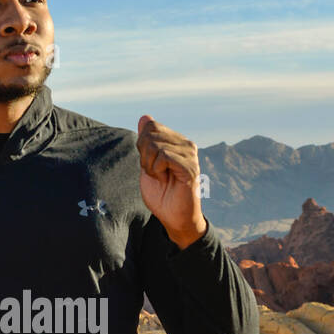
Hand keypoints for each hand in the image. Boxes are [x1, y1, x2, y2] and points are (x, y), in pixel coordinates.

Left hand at [137, 115, 207, 249]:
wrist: (173, 217)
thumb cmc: (161, 194)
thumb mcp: (147, 164)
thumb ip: (146, 141)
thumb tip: (145, 117)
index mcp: (177, 142)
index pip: (151, 126)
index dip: (142, 145)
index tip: (149, 164)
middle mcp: (186, 144)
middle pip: (151, 133)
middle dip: (144, 156)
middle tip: (155, 173)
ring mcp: (190, 154)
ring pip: (155, 145)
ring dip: (150, 165)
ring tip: (161, 178)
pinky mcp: (190, 166)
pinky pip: (163, 156)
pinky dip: (156, 170)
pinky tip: (165, 180)